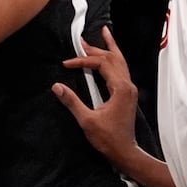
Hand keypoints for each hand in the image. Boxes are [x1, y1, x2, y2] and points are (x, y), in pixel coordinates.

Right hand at [51, 26, 139, 162]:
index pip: (101, 64)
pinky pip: (122, 70)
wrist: (124, 152)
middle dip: (96, 49)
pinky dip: (115, 59)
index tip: (67, 64)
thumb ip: (72, 102)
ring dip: (110, 49)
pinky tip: (111, 55)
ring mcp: (129, 90)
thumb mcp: (87, 120)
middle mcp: (128, 86)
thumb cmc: (108, 138)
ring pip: (121, 62)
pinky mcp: (127, 94)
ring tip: (105, 34)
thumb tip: (57, 86)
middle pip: (113, 59)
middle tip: (81, 41)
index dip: (83, 61)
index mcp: (120, 88)